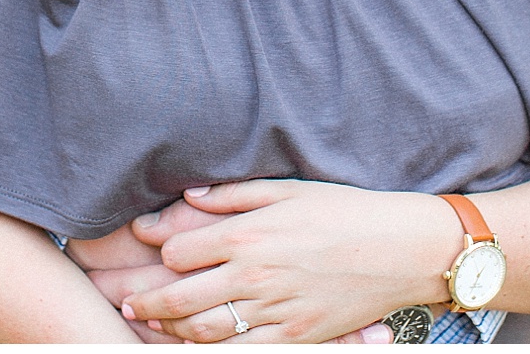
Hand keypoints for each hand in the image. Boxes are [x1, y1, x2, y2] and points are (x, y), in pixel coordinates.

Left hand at [120, 180, 454, 342]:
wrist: (400, 250)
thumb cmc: (346, 212)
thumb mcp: (289, 190)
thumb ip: (234, 195)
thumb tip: (190, 196)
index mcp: (249, 234)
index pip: (180, 251)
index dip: (159, 251)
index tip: (152, 250)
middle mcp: (254, 275)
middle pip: (180, 296)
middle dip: (147, 302)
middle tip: (128, 304)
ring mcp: (273, 310)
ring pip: (203, 329)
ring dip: (171, 329)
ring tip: (155, 324)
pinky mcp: (293, 335)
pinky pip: (241, 350)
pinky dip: (213, 349)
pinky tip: (200, 343)